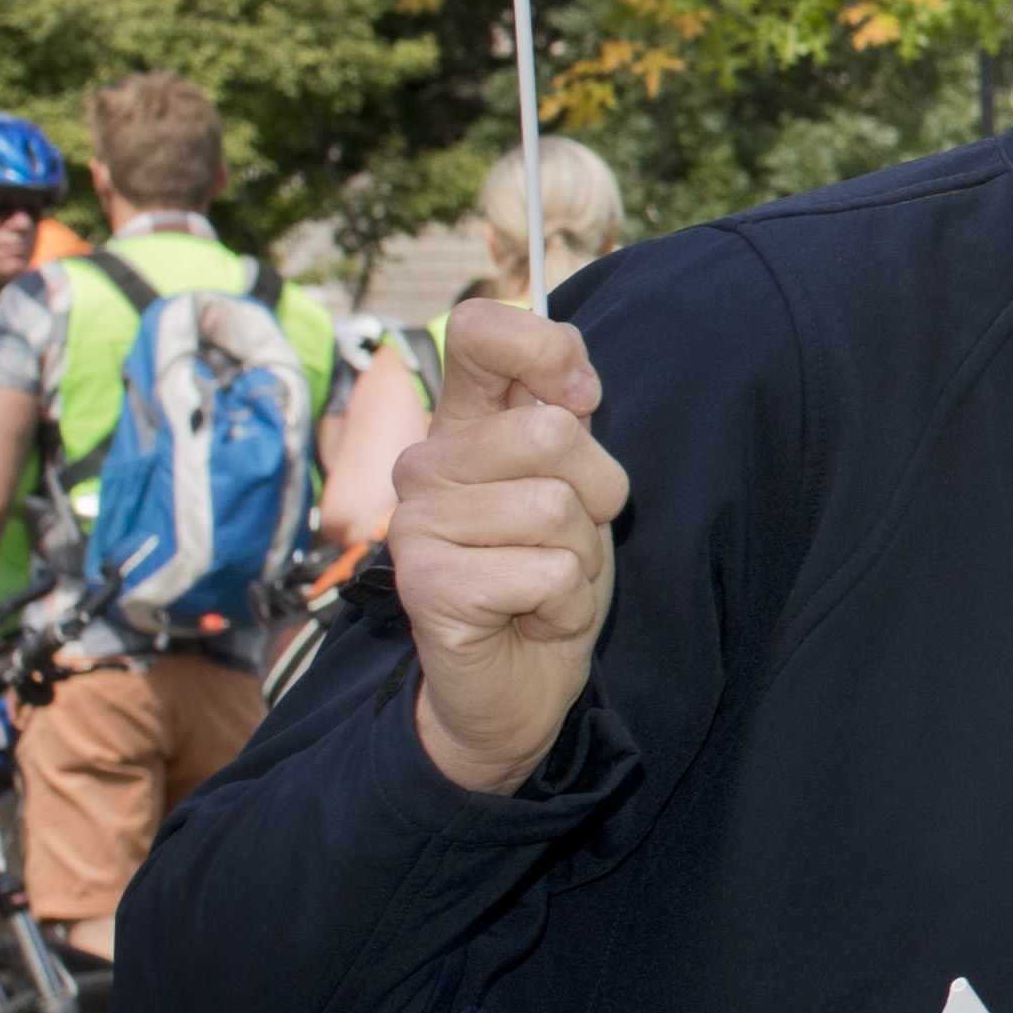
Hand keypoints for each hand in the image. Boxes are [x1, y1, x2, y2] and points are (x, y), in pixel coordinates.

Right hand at [386, 303, 631, 798]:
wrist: (515, 683)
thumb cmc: (546, 572)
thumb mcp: (573, 482)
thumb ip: (564, 414)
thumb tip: (573, 383)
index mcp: (458, 423)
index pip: (479, 330)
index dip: (545, 350)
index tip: (581, 399)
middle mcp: (423, 464)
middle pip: (551, 432)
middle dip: (596, 494)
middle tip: (566, 539)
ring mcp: (416, 524)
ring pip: (557, 508)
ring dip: (580, 558)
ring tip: (544, 582)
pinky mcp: (427, 584)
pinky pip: (549, 572)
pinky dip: (564, 605)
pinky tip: (529, 618)